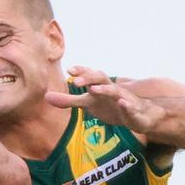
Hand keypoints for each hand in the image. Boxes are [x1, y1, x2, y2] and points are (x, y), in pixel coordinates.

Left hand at [45, 67, 164, 134]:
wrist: (137, 115)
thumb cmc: (109, 106)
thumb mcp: (87, 103)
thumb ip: (68, 100)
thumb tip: (46, 97)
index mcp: (98, 87)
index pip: (89, 75)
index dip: (81, 71)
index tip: (69, 69)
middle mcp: (110, 89)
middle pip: (101, 78)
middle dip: (89, 77)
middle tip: (76, 80)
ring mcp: (122, 98)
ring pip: (114, 90)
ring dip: (104, 89)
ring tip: (93, 89)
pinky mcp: (132, 109)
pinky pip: (130, 106)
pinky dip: (126, 105)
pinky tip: (122, 104)